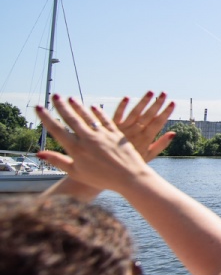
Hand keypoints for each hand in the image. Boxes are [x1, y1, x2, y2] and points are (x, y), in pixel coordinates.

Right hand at [36, 95, 152, 192]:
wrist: (128, 178)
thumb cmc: (101, 179)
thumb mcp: (76, 173)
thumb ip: (58, 161)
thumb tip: (38, 154)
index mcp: (76, 149)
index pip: (57, 130)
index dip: (46, 117)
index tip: (38, 107)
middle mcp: (88, 139)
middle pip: (72, 119)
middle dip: (62, 106)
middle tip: (55, 95)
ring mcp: (103, 135)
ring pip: (88, 117)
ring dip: (78, 107)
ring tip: (71, 98)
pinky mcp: (116, 134)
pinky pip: (105, 120)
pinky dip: (98, 113)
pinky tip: (94, 107)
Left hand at [113, 91, 175, 160]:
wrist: (108, 170)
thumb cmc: (130, 163)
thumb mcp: (148, 156)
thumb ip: (161, 144)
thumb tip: (173, 133)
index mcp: (145, 139)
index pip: (158, 123)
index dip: (165, 112)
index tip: (173, 103)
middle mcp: (135, 133)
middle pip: (148, 116)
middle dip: (157, 104)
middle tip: (164, 93)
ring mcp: (123, 129)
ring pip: (135, 113)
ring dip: (143, 102)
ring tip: (151, 92)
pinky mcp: (110, 127)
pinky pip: (117, 115)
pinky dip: (122, 106)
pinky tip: (127, 97)